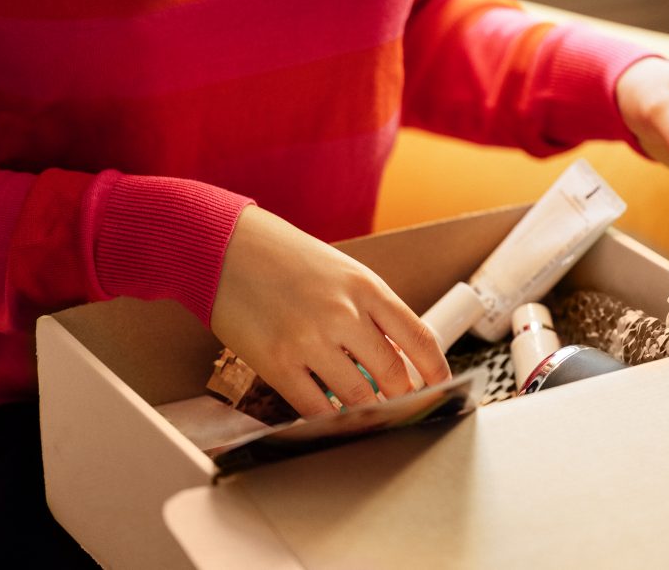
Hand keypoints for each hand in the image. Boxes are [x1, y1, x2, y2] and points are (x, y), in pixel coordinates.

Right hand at [210, 206, 450, 416]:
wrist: (226, 248)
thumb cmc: (288, 260)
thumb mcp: (343, 272)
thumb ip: (372, 311)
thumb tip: (400, 358)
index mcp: (367, 287)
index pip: (419, 338)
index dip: (437, 370)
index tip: (441, 386)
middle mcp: (344, 314)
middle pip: (394, 374)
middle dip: (404, 397)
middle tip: (405, 406)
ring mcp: (310, 341)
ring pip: (359, 397)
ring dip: (370, 412)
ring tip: (372, 414)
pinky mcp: (278, 364)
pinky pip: (316, 408)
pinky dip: (331, 419)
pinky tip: (335, 418)